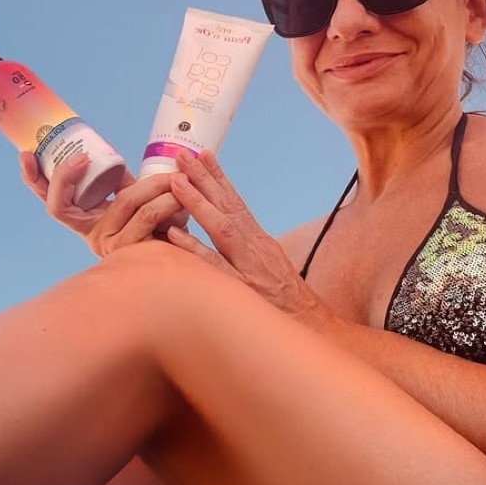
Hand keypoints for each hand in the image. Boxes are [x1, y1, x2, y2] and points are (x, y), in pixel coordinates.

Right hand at [19, 151, 187, 256]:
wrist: (186, 257)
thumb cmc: (162, 223)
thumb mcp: (134, 197)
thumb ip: (123, 180)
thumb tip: (113, 151)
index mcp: (87, 220)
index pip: (52, 201)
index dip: (34, 179)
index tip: (26, 153)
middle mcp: (92, 235)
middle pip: (62, 207)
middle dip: (64, 177)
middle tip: (80, 157)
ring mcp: (109, 246)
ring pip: (122, 203)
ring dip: (150, 184)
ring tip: (170, 174)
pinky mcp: (134, 254)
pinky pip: (148, 217)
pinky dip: (166, 200)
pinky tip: (178, 193)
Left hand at [165, 150, 317, 320]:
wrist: (312, 330)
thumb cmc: (286, 305)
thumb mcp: (267, 269)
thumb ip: (244, 252)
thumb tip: (221, 235)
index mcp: (260, 242)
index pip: (236, 202)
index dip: (219, 177)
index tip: (203, 154)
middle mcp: (255, 248)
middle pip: (228, 206)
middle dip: (203, 178)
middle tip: (182, 155)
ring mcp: (249, 268)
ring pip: (221, 228)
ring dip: (197, 203)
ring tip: (175, 181)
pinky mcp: (242, 291)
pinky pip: (213, 267)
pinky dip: (194, 249)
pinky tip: (173, 234)